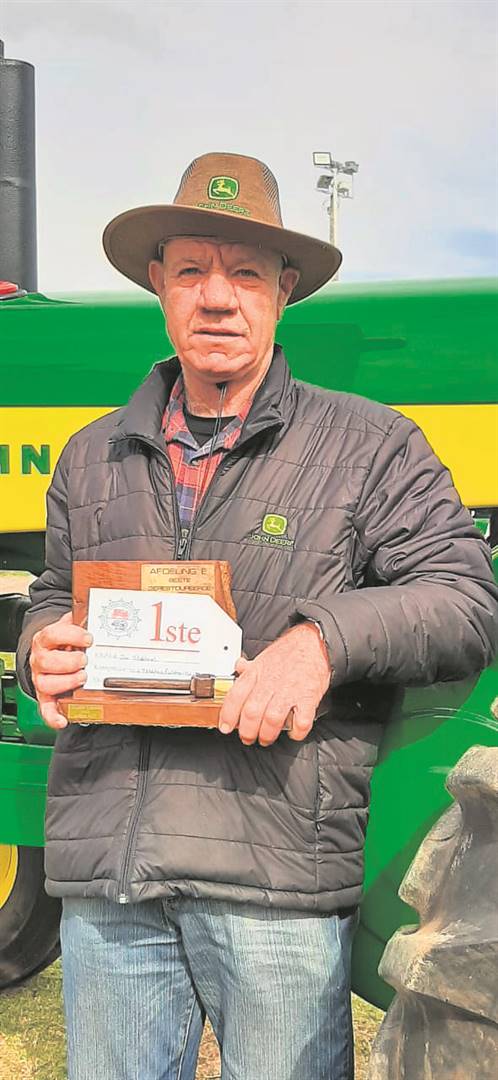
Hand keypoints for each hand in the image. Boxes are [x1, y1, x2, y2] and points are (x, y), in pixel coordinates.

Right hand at [29, 612, 92, 729]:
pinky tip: (63, 720)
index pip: (52, 635)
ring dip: (66, 682)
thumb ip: (80, 620)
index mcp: (45, 640)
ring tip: (82, 678)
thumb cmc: (65, 641)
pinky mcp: (46, 696)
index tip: (88, 638)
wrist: (51, 651)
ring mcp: (42, 678)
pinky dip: (53, 716)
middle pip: (46, 662)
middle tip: (85, 660)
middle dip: (69, 662)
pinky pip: (45, 709)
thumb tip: (97, 616)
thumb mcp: (71, 626)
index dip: (71, 636)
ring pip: (45, 684)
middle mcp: (40, 659)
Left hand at [218, 622, 330, 746]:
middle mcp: (270, 683)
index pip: (236, 696)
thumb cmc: (289, 652)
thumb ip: (250, 667)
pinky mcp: (308, 698)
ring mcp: (289, 691)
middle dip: (247, 731)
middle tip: (247, 738)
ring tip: (266, 739)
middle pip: (252, 713)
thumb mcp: (264, 656)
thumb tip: (238, 668)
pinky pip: (301, 721)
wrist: (314, 643)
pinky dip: (296, 732)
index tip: (225, 727)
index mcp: (257, 673)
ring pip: (272, 720)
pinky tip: (293, 732)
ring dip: (267, 735)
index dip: (228, 715)